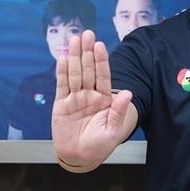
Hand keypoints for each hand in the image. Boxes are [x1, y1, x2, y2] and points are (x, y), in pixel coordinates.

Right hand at [51, 30, 133, 165]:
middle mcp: (90, 94)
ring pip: (75, 73)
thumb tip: (128, 93)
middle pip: (88, 70)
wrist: (78, 156)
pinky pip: (62, 85)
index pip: (103, 76)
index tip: (100, 45)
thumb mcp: (112, 132)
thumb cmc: (98, 145)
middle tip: (86, 33)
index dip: (101, 60)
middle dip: (87, 52)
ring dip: (75, 57)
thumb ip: (118, 112)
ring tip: (74, 40)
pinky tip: (63, 59)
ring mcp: (75, 98)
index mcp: (104, 99)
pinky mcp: (61, 103)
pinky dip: (62, 72)